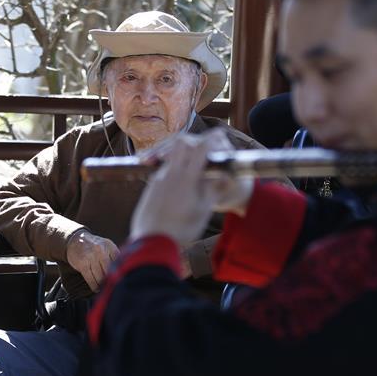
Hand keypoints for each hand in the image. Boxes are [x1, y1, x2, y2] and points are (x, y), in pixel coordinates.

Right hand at [66, 230, 118, 291]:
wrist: (76, 240)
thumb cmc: (95, 246)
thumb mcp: (107, 246)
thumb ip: (115, 256)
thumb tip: (123, 272)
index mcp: (110, 246)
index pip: (119, 262)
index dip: (120, 273)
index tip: (121, 280)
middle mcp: (101, 250)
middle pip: (109, 271)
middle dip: (111, 280)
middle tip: (112, 287)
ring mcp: (91, 257)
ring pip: (100, 276)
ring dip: (102, 285)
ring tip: (104, 290)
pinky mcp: (83, 264)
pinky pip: (90, 278)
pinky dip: (94, 286)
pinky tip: (96, 289)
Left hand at [130, 131, 253, 244]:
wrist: (152, 242)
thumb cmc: (182, 229)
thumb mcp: (204, 210)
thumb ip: (214, 189)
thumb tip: (225, 176)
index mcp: (187, 177)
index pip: (201, 147)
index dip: (212, 138)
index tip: (219, 133)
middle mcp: (170, 173)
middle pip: (180, 143)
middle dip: (192, 140)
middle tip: (201, 146)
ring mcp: (158, 179)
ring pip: (170, 156)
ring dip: (181, 155)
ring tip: (190, 166)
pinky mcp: (150, 187)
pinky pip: (162, 170)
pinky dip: (172, 169)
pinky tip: (177, 183)